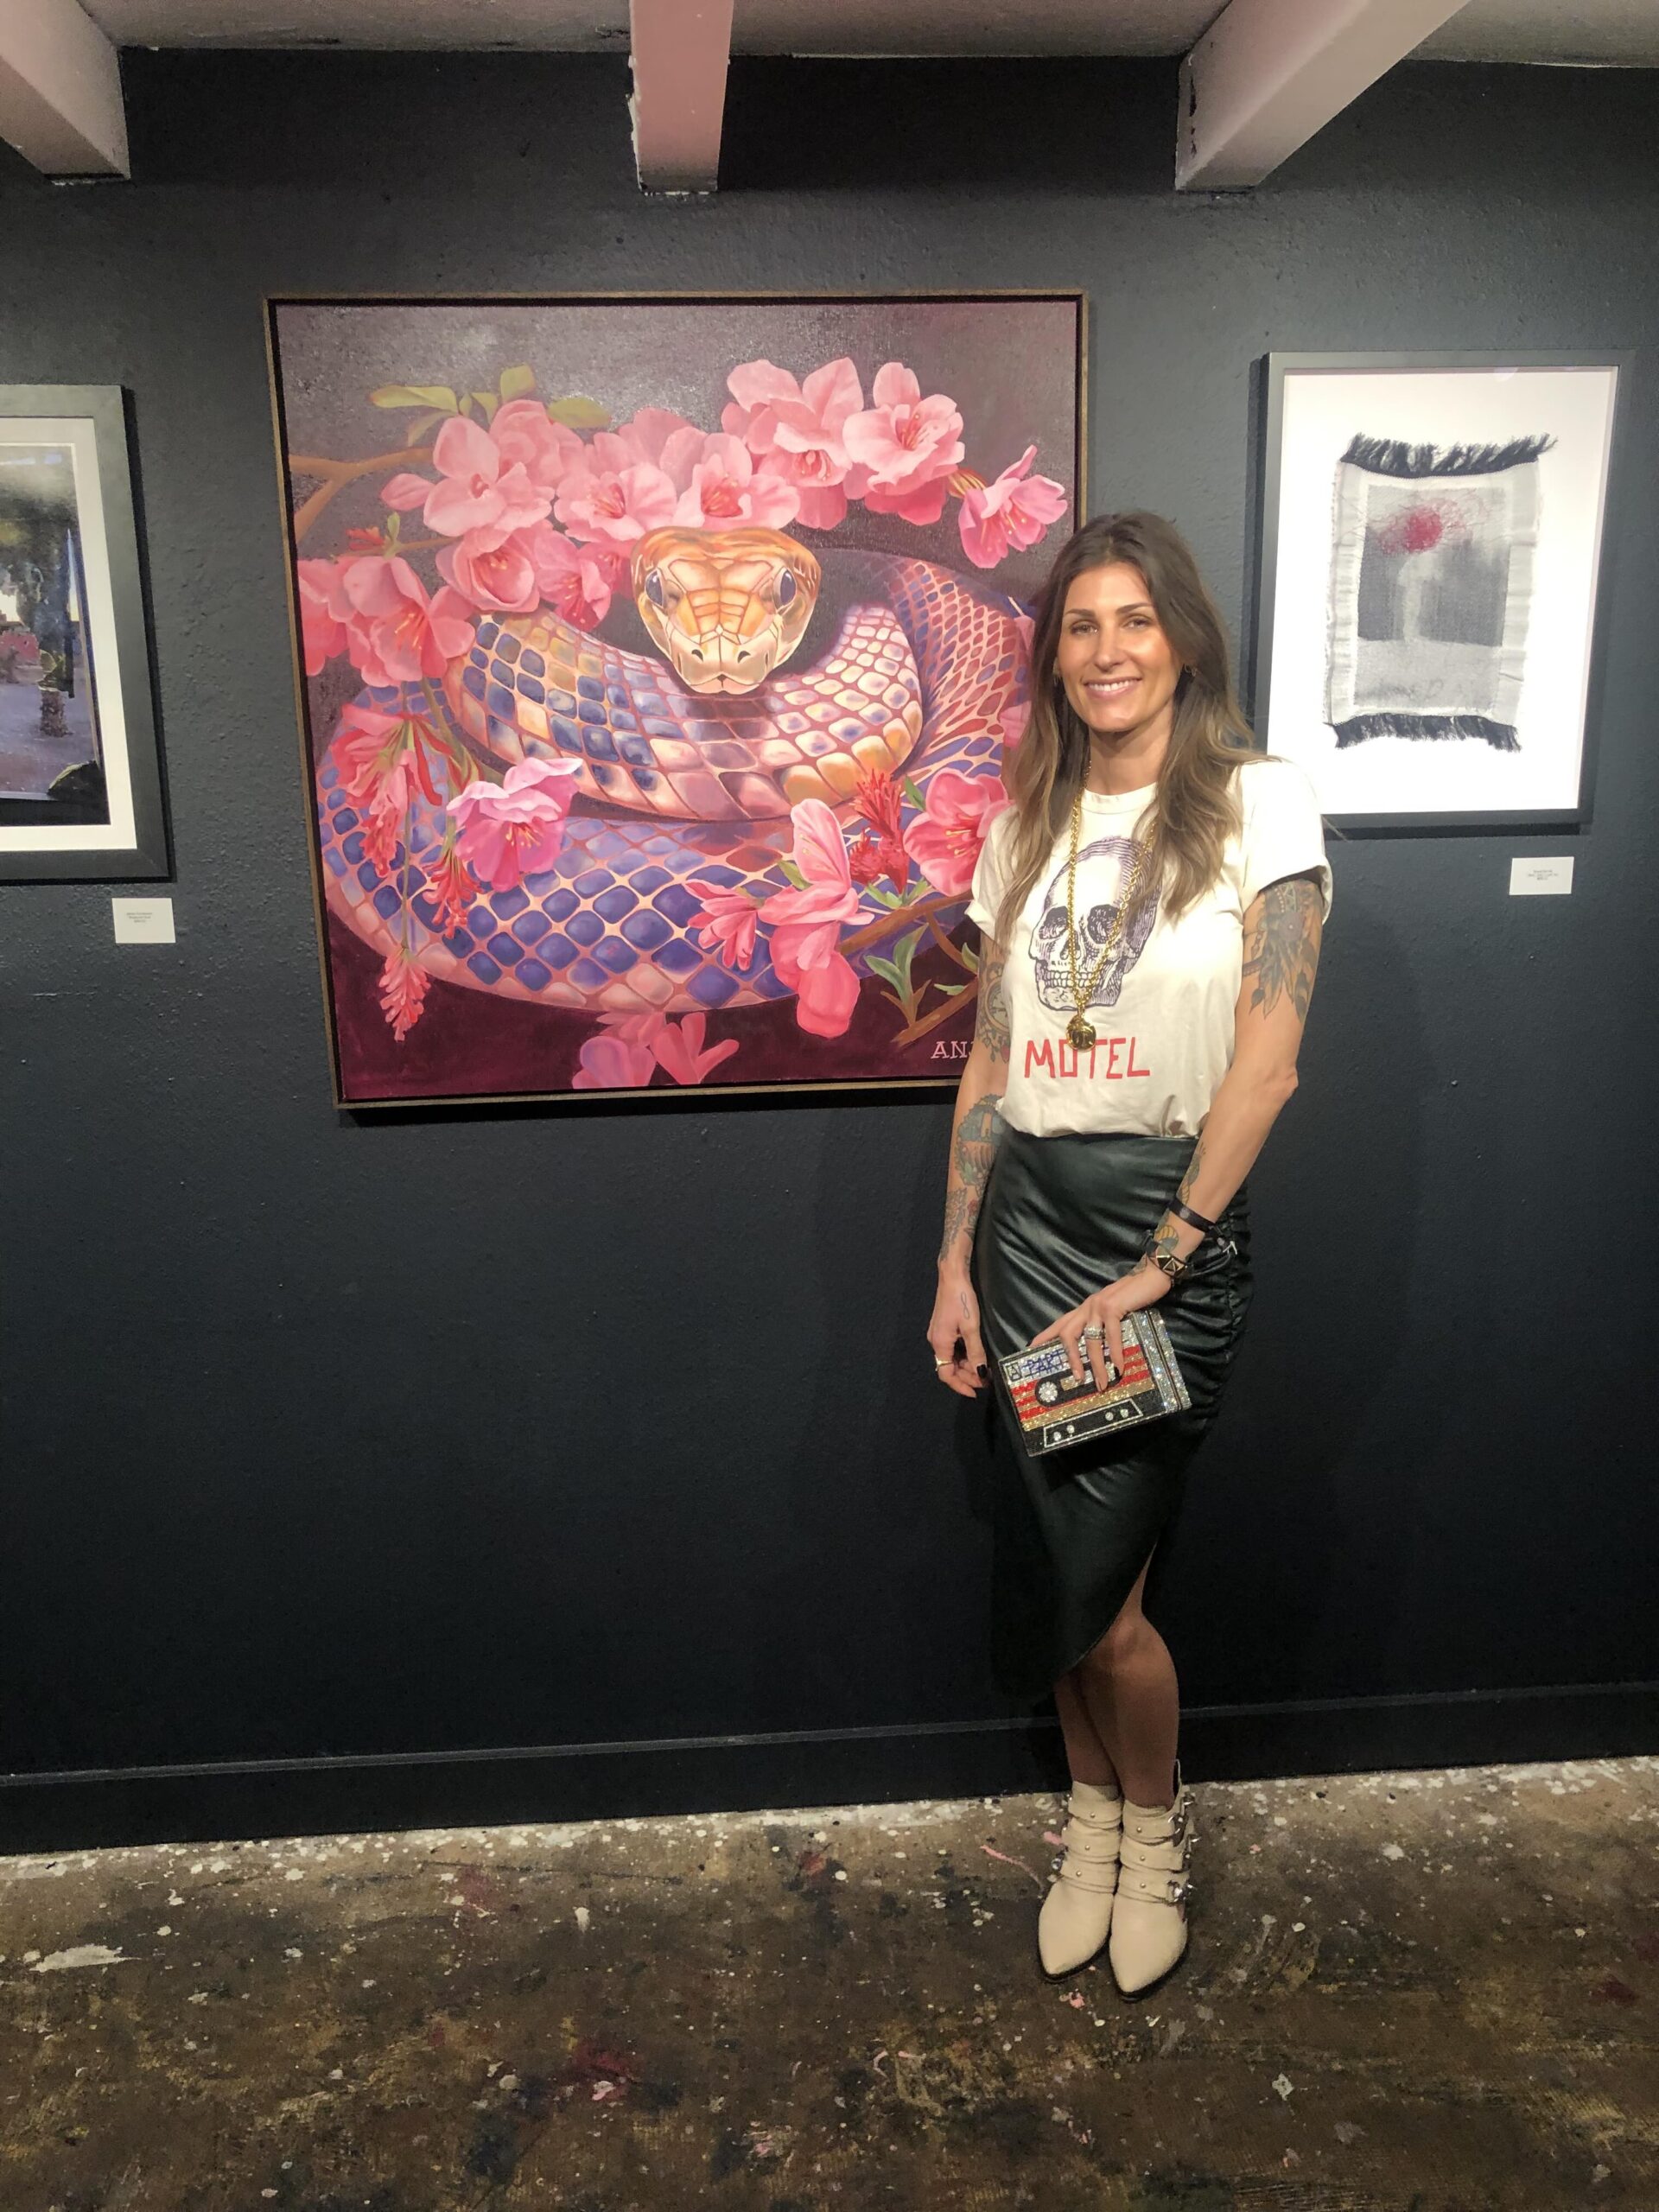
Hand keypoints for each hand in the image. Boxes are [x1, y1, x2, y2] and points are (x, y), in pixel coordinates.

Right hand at [928, 1267, 987, 1398]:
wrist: (952, 1275)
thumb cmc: (962, 1300)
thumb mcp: (972, 1327)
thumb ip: (976, 1351)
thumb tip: (980, 1373)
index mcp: (939, 1343)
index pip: (946, 1374)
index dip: (960, 1385)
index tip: (976, 1392)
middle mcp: (935, 1341)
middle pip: (949, 1367)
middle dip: (967, 1375)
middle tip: (986, 1379)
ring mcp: (939, 1334)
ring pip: (952, 1358)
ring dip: (967, 1365)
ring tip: (984, 1368)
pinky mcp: (943, 1327)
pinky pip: (953, 1348)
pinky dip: (964, 1355)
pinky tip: (977, 1354)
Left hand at [1029, 1261, 1170, 1392]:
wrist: (1151, 1276)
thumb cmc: (1133, 1296)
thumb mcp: (1112, 1311)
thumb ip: (1102, 1325)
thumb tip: (1100, 1351)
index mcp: (1084, 1309)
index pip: (1060, 1324)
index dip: (1044, 1336)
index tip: (1031, 1349)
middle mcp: (1087, 1307)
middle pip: (1067, 1333)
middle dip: (1070, 1358)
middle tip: (1077, 1378)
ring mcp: (1099, 1306)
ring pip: (1091, 1340)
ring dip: (1097, 1364)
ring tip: (1103, 1383)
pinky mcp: (1113, 1307)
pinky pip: (1111, 1335)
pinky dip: (1115, 1353)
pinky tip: (1119, 1367)